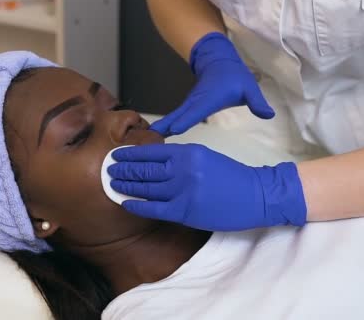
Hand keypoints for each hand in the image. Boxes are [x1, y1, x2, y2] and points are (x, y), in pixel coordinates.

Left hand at [108, 144, 305, 230]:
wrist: (256, 195)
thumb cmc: (231, 176)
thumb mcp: (205, 157)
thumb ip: (180, 158)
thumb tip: (155, 161)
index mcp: (187, 152)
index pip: (150, 152)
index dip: (130, 154)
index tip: (116, 154)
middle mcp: (182, 169)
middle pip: (144, 169)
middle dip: (123, 169)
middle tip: (108, 169)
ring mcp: (183, 191)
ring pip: (146, 188)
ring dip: (126, 185)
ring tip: (113, 183)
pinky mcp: (185, 211)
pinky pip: (154, 209)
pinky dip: (138, 205)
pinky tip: (126, 203)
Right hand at [150, 32, 274, 136]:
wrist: (218, 62)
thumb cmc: (235, 77)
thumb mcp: (250, 88)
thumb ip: (257, 102)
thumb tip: (268, 114)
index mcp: (208, 100)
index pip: (194, 112)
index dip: (183, 121)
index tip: (172, 131)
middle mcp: (194, 104)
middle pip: (176, 118)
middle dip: (164, 129)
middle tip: (149, 142)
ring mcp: (188, 106)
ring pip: (172, 119)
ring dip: (161, 130)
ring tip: (148, 143)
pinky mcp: (186, 108)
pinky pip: (174, 120)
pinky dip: (165, 128)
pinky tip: (158, 137)